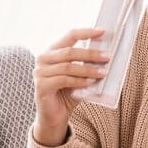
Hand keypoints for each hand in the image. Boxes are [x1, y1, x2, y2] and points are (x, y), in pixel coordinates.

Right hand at [33, 27, 110, 145]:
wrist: (55, 116)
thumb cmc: (68, 93)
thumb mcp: (79, 76)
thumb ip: (87, 64)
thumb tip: (107, 55)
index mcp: (52, 51)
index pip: (69, 36)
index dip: (86, 32)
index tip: (102, 31)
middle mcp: (43, 58)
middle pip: (70, 52)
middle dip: (91, 54)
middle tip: (107, 57)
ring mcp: (40, 72)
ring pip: (68, 66)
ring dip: (88, 69)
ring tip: (103, 72)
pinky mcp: (41, 86)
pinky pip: (63, 80)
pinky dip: (79, 81)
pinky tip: (90, 83)